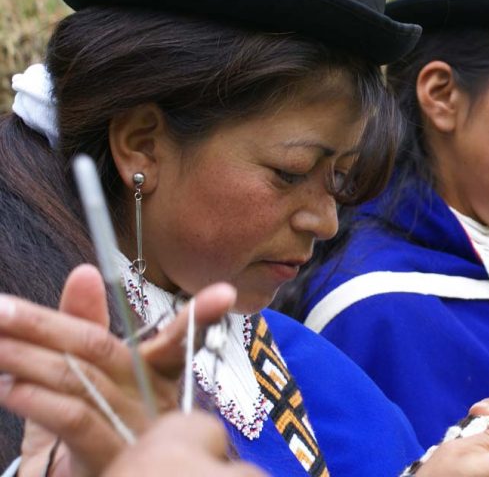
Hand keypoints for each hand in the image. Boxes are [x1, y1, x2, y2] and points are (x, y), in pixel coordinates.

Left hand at [0, 264, 233, 476]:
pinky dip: (39, 400)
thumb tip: (85, 273)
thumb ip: (84, 326)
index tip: (224, 294)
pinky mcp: (112, 463)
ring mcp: (136, 436)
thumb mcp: (76, 382)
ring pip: (83, 381)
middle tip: (1, 310)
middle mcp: (153, 406)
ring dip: (27, 360)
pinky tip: (10, 388)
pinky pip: (76, 420)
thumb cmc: (78, 442)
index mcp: (155, 381)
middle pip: (104, 351)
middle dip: (47, 326)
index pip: (178, 341)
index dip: (201, 317)